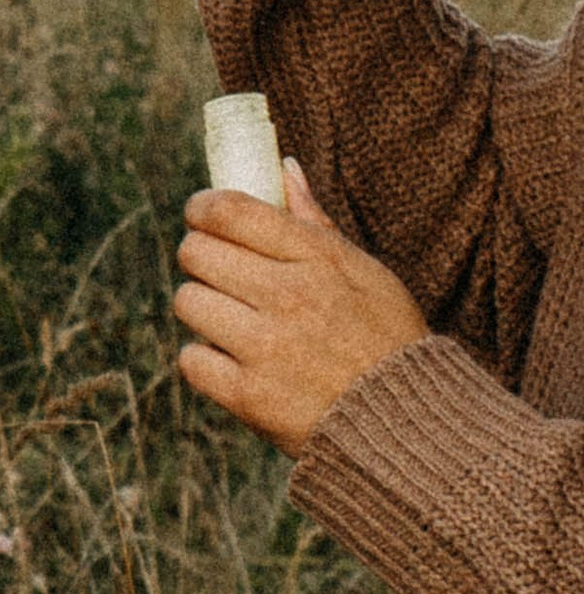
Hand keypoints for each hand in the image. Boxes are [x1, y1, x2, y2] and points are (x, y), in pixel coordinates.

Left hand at [173, 162, 424, 450]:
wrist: (405, 426)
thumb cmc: (387, 340)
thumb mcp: (367, 272)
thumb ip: (316, 222)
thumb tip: (284, 168)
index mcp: (318, 259)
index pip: (230, 211)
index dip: (202, 208)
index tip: (201, 216)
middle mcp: (288, 296)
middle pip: (196, 252)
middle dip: (200, 257)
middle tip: (218, 272)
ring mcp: (265, 347)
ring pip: (188, 301)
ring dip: (202, 308)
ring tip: (231, 320)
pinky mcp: (247, 395)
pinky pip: (191, 359)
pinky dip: (205, 360)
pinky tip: (233, 361)